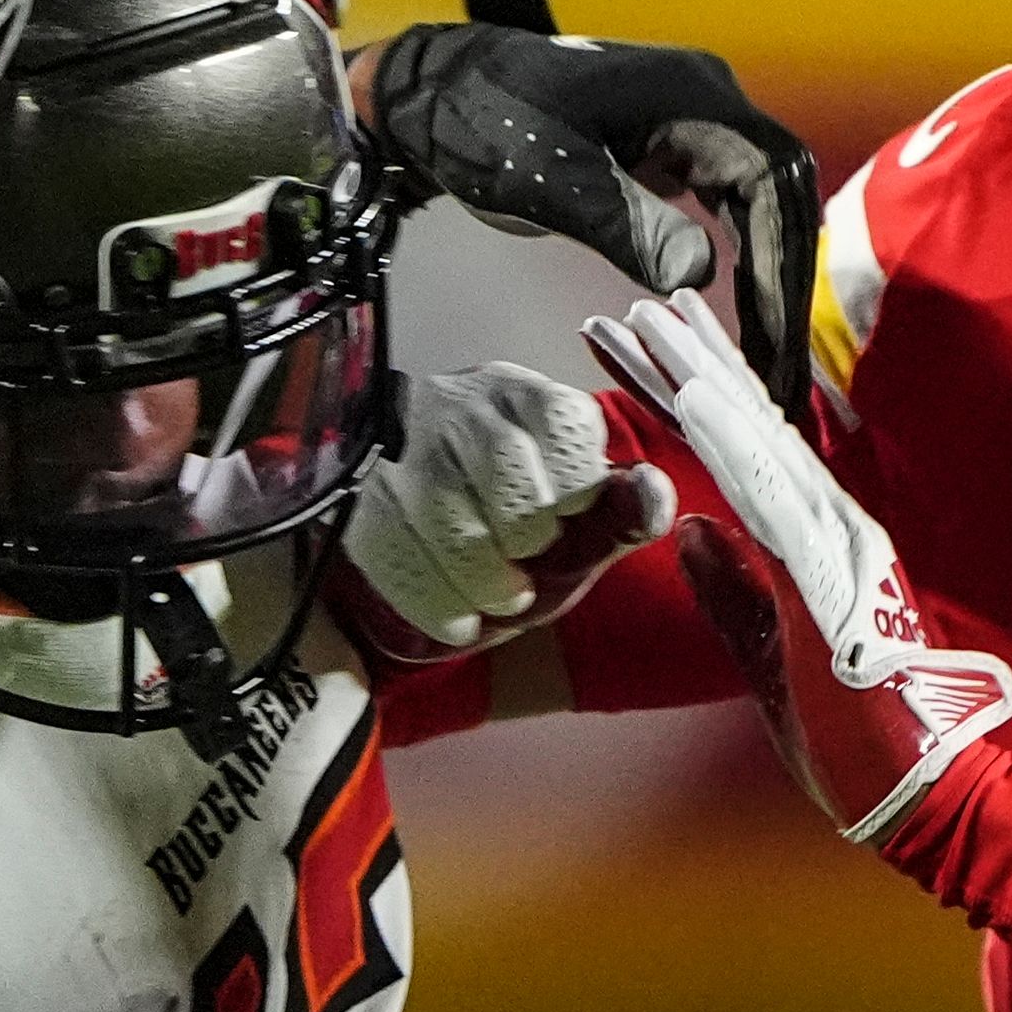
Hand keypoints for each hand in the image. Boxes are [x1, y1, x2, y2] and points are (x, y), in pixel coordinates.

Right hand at [333, 361, 675, 659]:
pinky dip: (442, 609)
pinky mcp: (360, 501)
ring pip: (461, 540)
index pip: (570, 434)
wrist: (407, 503)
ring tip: (498, 592)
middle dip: (530, 545)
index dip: (576, 493)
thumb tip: (651, 492)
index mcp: (528, 398)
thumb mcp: (578, 509)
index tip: (566, 513)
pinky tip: (457, 613)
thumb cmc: (510, 510)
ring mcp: (403, 454)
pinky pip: (408, 569)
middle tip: (526, 558)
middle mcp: (462, 408)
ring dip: (489, 587)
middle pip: (519, 500)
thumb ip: (625, 507)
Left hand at [365, 0, 820, 414]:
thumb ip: (629, 224)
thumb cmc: (484, 123)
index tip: (773, 342)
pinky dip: (744, 270)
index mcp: (693, 96)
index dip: (778, 268)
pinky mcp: (674, 153)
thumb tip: (700, 273)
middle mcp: (710, 103)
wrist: (434, 94)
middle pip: (783, 200)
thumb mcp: (554, 182)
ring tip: (770, 366)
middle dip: (785, 289)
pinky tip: (741, 323)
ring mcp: (695, 126)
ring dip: (771, 285)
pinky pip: (735, 214)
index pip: (770, 186)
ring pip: (766, 210)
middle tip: (783, 378)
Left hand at [580, 292, 1011, 845]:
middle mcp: (832, 529)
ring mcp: (835, 546)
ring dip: (698, 381)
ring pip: (754, 444)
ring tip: (649, 322)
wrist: (921, 795)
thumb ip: (732, 593)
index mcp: (818, 547)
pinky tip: (691, 398)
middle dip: (689, 365)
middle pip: (747, 431)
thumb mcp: (767, 659)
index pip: (742, 459)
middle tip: (638, 304)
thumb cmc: (856, 741)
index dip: (693, 401)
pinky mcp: (830, 575)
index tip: (648, 349)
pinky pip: (771, 494)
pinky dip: (731, 443)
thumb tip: (688, 529)